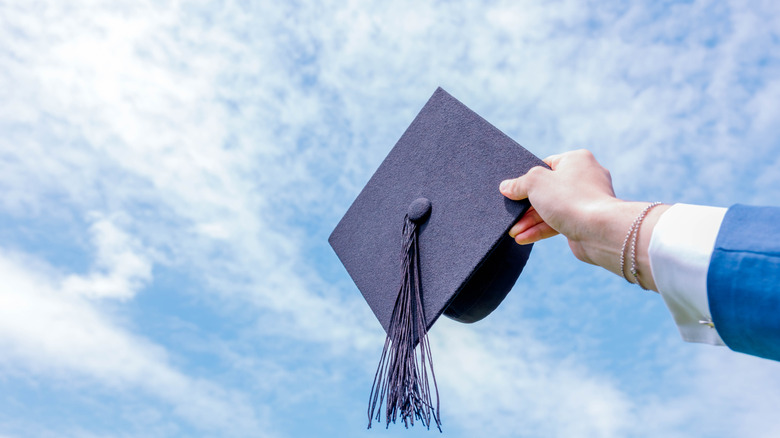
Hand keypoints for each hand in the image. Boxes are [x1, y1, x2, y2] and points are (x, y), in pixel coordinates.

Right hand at [499, 149, 668, 288]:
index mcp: (577, 160)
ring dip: (530, 221)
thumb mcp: (535, 182)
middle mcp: (585, 178)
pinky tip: (523, 238)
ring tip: (513, 231)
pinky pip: (558, 223)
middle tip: (511, 214)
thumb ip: (518, 183)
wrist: (599, 230)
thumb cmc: (570, 199)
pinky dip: (541, 230)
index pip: (546, 165)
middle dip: (526, 206)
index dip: (528, 177)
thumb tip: (506, 187)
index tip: (514, 189)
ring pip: (551, 209)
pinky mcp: (584, 221)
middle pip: (547, 190)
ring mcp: (586, 201)